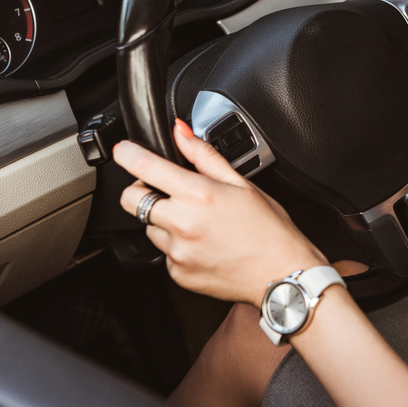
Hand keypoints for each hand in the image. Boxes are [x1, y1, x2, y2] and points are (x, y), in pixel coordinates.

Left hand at [115, 119, 326, 306]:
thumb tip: (181, 132)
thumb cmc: (270, 230)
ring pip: (148, 227)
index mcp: (199, 195)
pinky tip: (204, 244)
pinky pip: (164, 253)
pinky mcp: (178, 273)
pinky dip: (177, 245)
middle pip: (131, 199)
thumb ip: (205, 156)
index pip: (144, 167)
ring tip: (198, 223)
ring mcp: (178, 252)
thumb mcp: (242, 184)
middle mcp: (183, 224)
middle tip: (168, 191)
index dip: (128, 154)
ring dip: (163, 220)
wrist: (282, 274)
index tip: (124, 151)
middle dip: (143, 189)